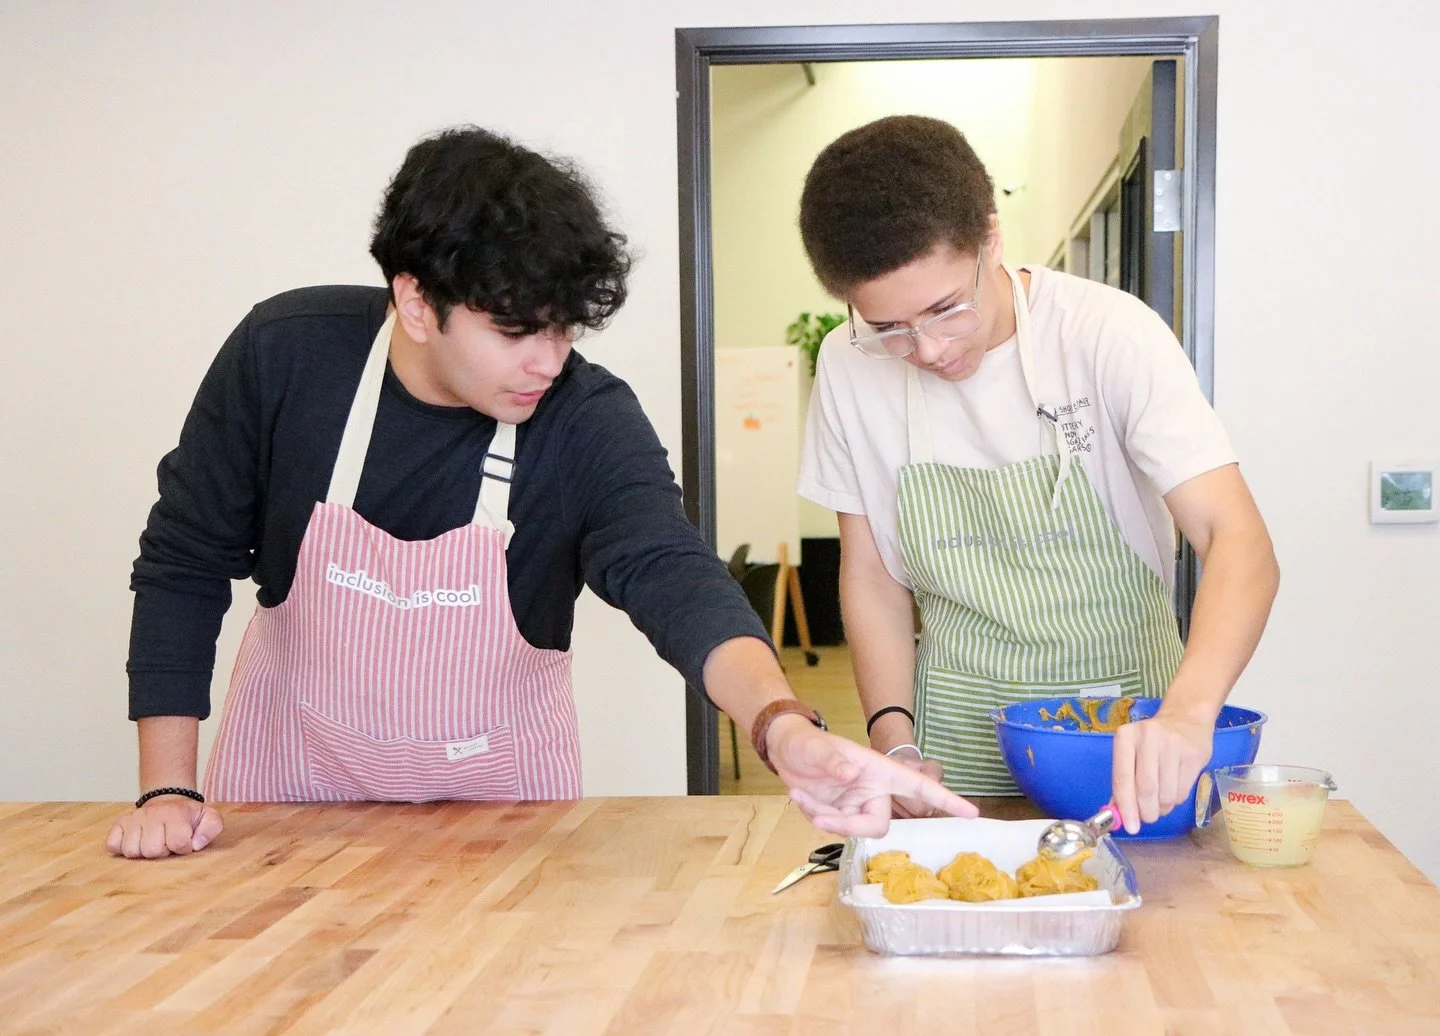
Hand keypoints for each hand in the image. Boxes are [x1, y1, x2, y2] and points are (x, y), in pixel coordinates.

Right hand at [106, 797, 222, 858]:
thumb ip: (212, 827)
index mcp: (175, 814)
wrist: (168, 801)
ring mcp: (133, 819)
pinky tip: (137, 840)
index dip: (184, 848)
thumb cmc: (188, 817)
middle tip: (167, 842)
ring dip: (143, 852)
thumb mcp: (208, 817)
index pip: (178, 843)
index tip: (185, 842)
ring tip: (153, 841)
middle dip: (162, 851)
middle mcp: (151, 815)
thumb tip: (197, 843)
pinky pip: (113, 846)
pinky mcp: (119, 824)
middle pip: (152, 851)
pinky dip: (122, 848)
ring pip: (131, 851)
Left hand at [767, 717, 978, 836]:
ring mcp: (856, 802)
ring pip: (854, 829)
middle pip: (878, 824)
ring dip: (826, 820)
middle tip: (820, 817)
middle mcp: (873, 789)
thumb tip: (852, 776)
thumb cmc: (806, 741)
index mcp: (879, 770)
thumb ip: (833, 761)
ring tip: (801, 795)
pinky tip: (800, 796)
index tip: (972, 813)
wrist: (784, 749)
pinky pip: (834, 827)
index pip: (917, 786)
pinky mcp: (840, 811)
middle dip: (848, 826)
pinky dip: (814, 816)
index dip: (945, 800)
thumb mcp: (816, 747)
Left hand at [1111, 709, 1213, 833]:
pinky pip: (1183, 792)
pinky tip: (1174, 789)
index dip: (1125, 807)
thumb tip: (1118, 815)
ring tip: (1161, 801)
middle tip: (1147, 818)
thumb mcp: (1131, 753)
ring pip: (1166, 794)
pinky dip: (1176, 801)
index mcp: (1126, 737)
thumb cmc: (1151, 742)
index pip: (1122, 778)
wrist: (1185, 718)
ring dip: (1162, 808)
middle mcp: (1148, 738)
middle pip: (1146, 789)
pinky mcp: (1194, 754)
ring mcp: (1174, 744)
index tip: (1130, 827)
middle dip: (1146, 812)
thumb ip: (1123, 781)